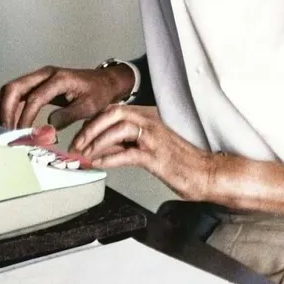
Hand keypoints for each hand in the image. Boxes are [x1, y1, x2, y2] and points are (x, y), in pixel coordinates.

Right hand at [0, 64, 134, 130]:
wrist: (104, 82)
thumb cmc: (98, 94)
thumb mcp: (88, 107)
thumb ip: (68, 116)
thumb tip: (47, 127)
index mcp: (58, 79)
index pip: (34, 98)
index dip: (25, 118)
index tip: (21, 135)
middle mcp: (44, 74)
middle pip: (14, 88)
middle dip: (5, 111)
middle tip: (5, 132)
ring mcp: (38, 78)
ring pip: (12, 90)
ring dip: (4, 109)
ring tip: (3, 130)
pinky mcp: (37, 84)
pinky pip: (17, 94)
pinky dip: (9, 108)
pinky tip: (7, 123)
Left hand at [69, 105, 216, 200]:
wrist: (207, 173)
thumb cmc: (179, 162)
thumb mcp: (145, 148)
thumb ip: (123, 144)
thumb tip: (97, 148)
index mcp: (147, 116)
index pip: (113, 110)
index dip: (92, 122)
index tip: (78, 136)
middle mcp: (150, 121)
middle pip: (113, 113)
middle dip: (89, 128)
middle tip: (75, 144)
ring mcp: (154, 138)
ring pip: (118, 129)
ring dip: (96, 142)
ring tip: (83, 155)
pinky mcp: (157, 156)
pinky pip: (128, 153)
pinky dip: (109, 158)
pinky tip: (98, 164)